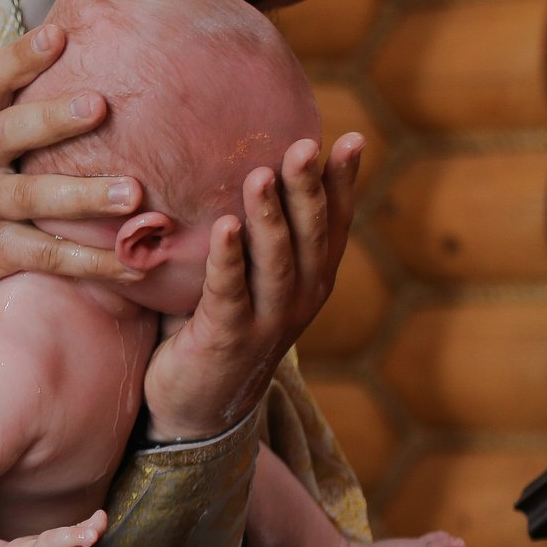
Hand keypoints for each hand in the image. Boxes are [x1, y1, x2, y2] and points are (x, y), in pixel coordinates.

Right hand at [0, 24, 142, 305]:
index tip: (57, 34)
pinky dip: (90, 262)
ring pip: (32, 198)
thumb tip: (72, 42)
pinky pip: (44, 255)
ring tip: (133, 194)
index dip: (20, 57)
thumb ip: (6, 100)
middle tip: (99, 105)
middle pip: (10, 134)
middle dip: (54, 119)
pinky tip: (133, 263)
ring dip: (84, 196)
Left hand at [142, 132, 363, 440]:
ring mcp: (268, 321)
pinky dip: (228, 258)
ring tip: (260, 173)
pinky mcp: (229, 339)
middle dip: (308, 188)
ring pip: (276, 261)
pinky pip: (230, 292)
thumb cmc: (219, 326)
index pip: (334, 223)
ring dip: (269, 216)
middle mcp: (301, 299)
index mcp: (312, 279)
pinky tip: (225, 226)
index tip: (350, 138)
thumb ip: (253, 234)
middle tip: (304, 144)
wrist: (197, 407)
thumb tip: (239, 160)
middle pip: (311, 235)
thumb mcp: (247, 278)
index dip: (343, 182)